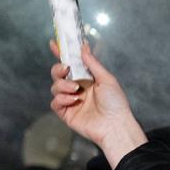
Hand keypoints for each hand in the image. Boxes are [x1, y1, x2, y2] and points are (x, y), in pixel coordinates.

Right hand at [49, 43, 147, 164]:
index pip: (71, 64)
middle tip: (66, 69)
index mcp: (87, 79)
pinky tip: (73, 100)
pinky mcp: (66, 113)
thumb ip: (93, 63)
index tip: (54, 43)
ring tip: (76, 89)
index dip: (62, 54)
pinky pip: (55, 102)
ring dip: (63, 85)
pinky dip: (61, 99)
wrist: (114, 125)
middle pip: (58, 74)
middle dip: (58, 69)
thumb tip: (84, 47)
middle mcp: (77, 88)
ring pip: (55, 87)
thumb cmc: (115, 103)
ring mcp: (71, 101)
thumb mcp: (106, 78)